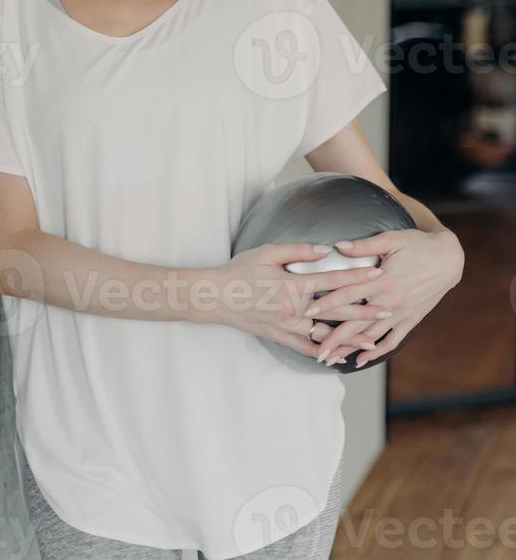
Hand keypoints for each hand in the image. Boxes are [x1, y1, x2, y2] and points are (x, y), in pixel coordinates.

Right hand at [210, 242, 390, 360]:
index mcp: (294, 286)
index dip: (357, 277)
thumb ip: (298, 250)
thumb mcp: (267, 252)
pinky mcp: (280, 337)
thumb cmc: (240, 270)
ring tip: (373, 340)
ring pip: (326, 334)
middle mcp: (295, 309)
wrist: (216, 297)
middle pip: (337, 311)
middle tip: (389, 310)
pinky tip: (340, 354)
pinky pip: (307, 347)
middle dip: (365, 311)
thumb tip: (325, 249)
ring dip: (350, 337)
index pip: (333, 280)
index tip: (378, 274)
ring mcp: (288, 326)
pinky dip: (325, 350)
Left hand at [306, 228, 464, 367]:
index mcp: (384, 280)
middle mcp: (391, 301)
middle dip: (335, 339)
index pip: (349, 294)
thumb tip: (337, 245)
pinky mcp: (410, 320)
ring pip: (371, 336)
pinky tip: (360, 360)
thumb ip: (364, 245)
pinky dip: (376, 352)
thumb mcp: (391, 239)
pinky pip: (392, 341)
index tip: (308, 311)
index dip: (328, 302)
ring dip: (350, 349)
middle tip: (316, 351)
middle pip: (357, 323)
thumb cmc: (418, 245)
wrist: (449, 259)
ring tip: (331, 359)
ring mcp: (401, 313)